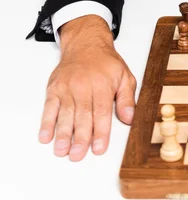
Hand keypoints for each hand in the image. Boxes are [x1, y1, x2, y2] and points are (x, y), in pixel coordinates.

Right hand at [38, 15, 136, 160]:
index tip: (99, 148)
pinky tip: (46, 136)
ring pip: (65, 114)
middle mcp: (83, 87)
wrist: (86, 44)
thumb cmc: (106, 63)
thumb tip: (130, 118)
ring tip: (62, 150)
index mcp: (102, 86)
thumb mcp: (125, 77)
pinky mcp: (54, 89)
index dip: (100, 132)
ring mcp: (67, 88)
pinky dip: (46, 123)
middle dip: (80, 138)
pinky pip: (49, 107)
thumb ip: (127, 99)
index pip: (102, 113)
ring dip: (62, 134)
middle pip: (82, 117)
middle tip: (78, 155)